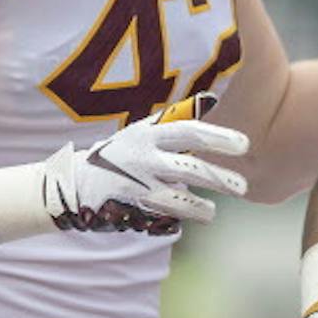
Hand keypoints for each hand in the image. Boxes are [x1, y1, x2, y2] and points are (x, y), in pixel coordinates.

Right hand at [45, 92, 247, 231]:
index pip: (189, 131)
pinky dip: (180, 217)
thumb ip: (175, 122)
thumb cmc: (122, 153)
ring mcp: (136, 185)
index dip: (218, 137)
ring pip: (177, 198)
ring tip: (213, 211)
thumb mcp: (143, 132)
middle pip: (188, 168)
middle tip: (243, 186)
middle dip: (219, 178)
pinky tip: (193, 217)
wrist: (73, 183)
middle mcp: (142, 158)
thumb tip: (212, 100)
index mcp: (147, 133)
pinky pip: (164, 216)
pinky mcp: (131, 209)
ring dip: (200, 206)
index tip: (244, 145)